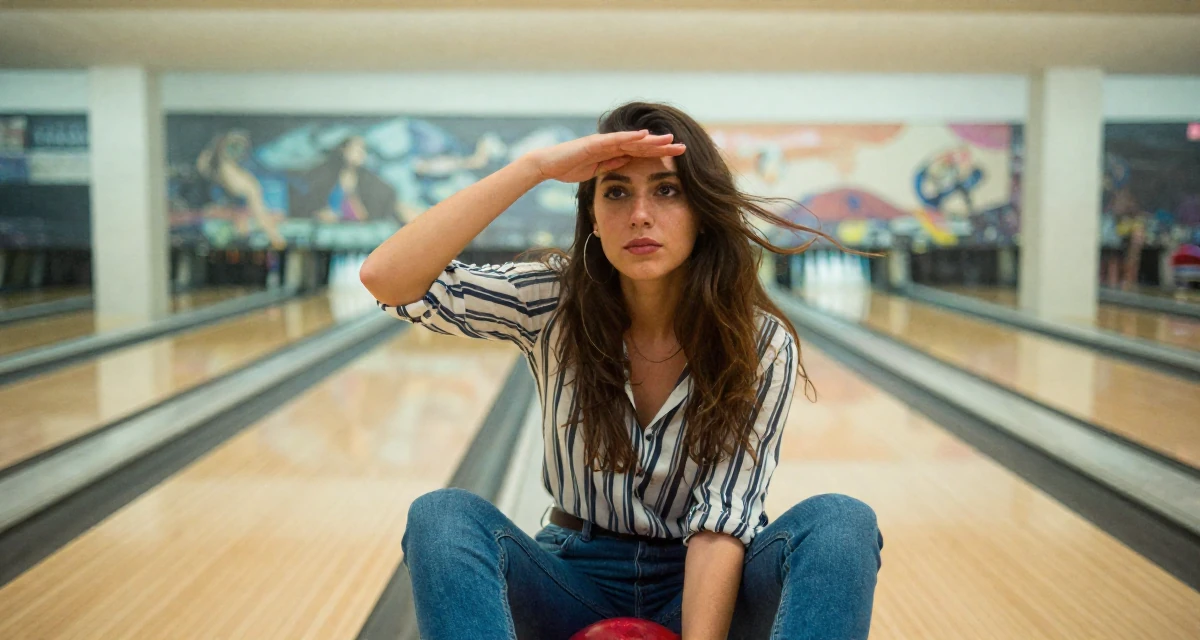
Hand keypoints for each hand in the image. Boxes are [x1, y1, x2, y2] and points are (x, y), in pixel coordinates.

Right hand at [524, 130, 684, 183]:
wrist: (548, 165)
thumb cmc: (569, 168)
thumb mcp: (596, 170)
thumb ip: (611, 164)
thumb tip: (627, 162)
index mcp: (613, 151)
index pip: (640, 152)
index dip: (659, 153)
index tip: (676, 157)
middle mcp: (611, 143)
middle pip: (642, 144)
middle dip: (662, 146)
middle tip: (683, 147)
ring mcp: (604, 141)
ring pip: (633, 139)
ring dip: (652, 140)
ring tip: (670, 140)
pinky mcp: (595, 142)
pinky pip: (616, 139)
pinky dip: (630, 137)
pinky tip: (645, 135)